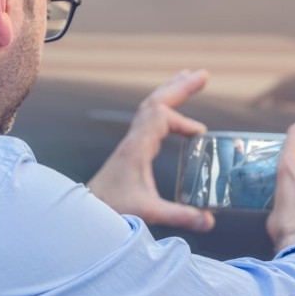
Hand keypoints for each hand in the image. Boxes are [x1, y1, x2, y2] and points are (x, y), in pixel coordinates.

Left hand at [88, 69, 215, 231]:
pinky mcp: (131, 149)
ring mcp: (131, 142)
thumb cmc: (111, 210)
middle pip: (155, 102)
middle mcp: (133, 140)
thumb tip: (209, 221)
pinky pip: (148, 118)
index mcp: (137, 148)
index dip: (183, 121)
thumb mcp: (148, 213)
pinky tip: (173, 112)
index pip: (160, 117)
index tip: (200, 135)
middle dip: (180, 87)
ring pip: (150, 106)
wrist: (85, 213)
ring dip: (170, 91)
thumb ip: (179, 216)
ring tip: (187, 77)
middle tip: (203, 74)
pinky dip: (163, 108)